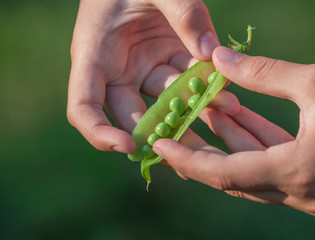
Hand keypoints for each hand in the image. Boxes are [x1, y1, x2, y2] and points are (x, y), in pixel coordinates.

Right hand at [67, 0, 224, 152]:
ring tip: (228, 106)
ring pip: (166, 99)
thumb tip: (210, 53)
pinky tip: (228, 90)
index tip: (127, 147)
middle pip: (131, 114)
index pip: (83, 107)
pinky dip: (205, 86)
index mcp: (94, 55)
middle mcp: (116, 69)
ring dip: (195, 107)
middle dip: (161, 131)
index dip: (98, 132)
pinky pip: (186, 79)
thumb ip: (183, 13)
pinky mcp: (165, 59)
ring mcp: (142, 66)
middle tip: (192, 147)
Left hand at [153, 46, 314, 216]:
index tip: (160, 147)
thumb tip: (218, 58)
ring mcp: (314, 196)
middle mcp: (304, 195)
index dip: (189, 160)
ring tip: (210, 108)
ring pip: (256, 171)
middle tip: (181, 124)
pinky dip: (257, 145)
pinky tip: (239, 117)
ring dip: (233, 142)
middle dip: (206, 148)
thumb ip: (262, 73)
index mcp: (300, 173)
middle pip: (235, 176)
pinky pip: (276, 168)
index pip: (225, 174)